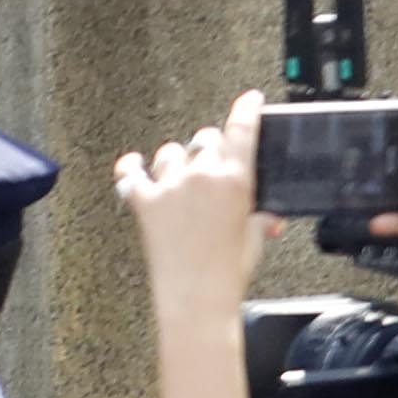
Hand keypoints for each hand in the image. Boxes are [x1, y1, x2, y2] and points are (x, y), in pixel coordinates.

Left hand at [118, 92, 267, 313]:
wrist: (197, 298)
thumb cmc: (229, 272)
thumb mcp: (255, 238)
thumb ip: (259, 216)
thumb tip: (266, 214)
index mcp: (235, 179)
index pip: (242, 130)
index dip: (246, 109)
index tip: (248, 99)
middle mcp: (202, 175)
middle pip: (204, 140)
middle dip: (209, 150)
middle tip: (211, 170)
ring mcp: (170, 185)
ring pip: (170, 154)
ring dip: (176, 164)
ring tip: (180, 184)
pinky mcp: (144, 200)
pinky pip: (131, 172)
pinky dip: (132, 169)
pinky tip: (134, 166)